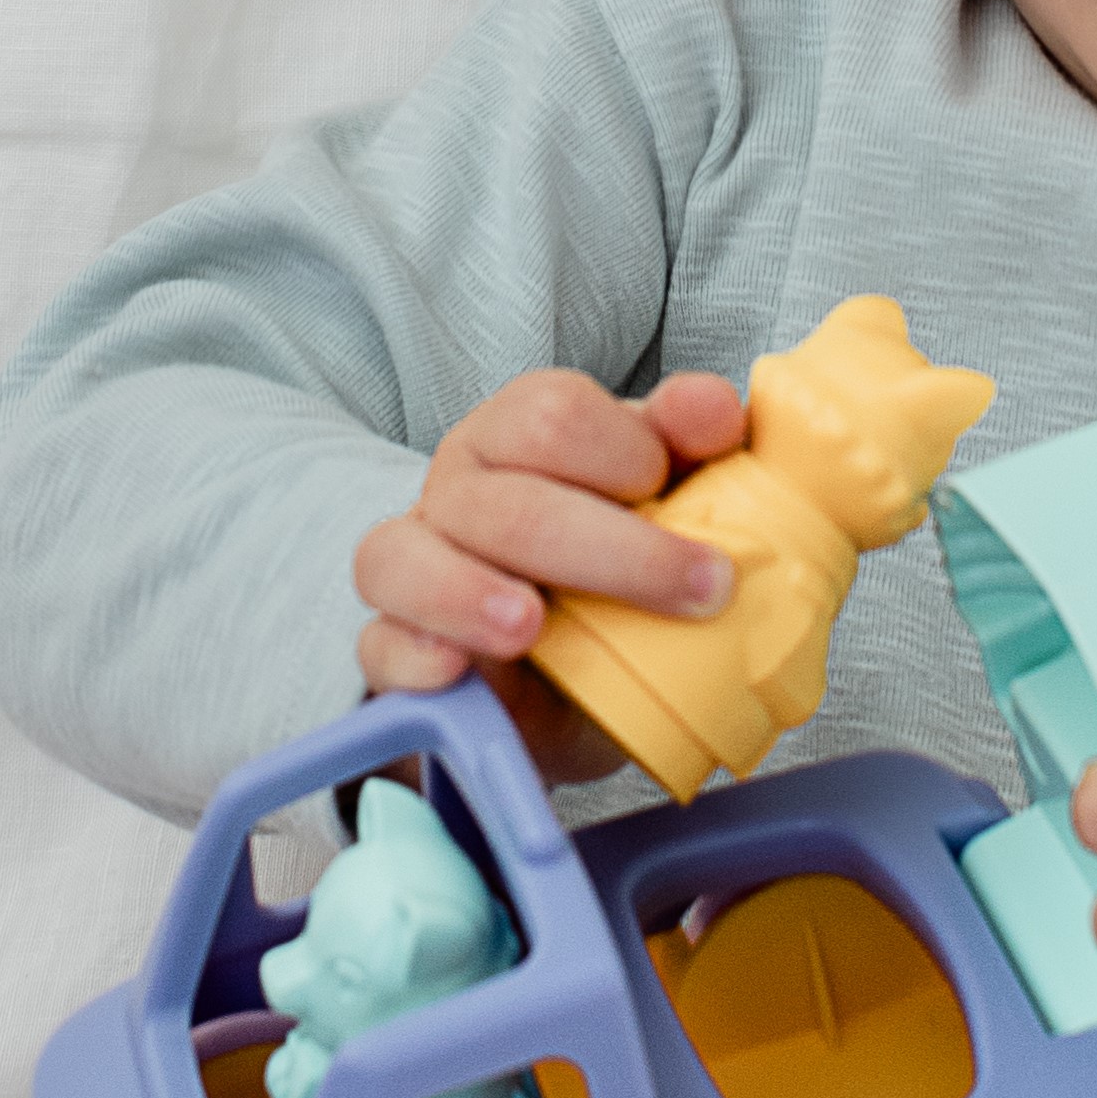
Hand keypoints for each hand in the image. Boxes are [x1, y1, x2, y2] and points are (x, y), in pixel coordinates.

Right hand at [357, 369, 748, 783]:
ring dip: (470, 593)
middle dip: (611, 549)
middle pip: (507, 503)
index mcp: (520, 435)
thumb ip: (690, 444)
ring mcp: (413, 568)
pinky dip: (413, 658)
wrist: (582, 687)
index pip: (551, 414)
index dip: (624, 453)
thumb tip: (717, 410)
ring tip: (530, 626)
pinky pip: (378, 646)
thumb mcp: (667, 501)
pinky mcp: (392, 650)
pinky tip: (456, 671)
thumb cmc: (620, 571)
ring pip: (405, 559)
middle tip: (700, 591)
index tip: (674, 496)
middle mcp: (456, 491)